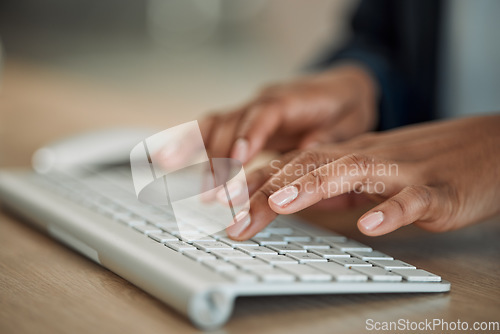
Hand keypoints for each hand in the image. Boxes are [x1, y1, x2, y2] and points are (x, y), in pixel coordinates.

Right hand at [157, 63, 377, 165]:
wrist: (340, 88)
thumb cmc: (344, 107)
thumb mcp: (348, 122)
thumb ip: (326, 138)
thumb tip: (304, 156)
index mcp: (292, 100)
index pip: (265, 113)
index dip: (249, 134)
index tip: (238, 158)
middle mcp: (264, 101)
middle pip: (232, 122)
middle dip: (218, 157)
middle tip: (209, 192)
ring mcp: (250, 110)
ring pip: (214, 123)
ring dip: (191, 147)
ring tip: (166, 168)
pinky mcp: (243, 122)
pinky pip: (211, 129)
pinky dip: (189, 142)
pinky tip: (167, 157)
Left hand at [225, 115, 499, 238]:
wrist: (484, 149)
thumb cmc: (421, 165)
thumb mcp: (365, 174)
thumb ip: (328, 183)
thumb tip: (287, 197)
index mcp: (346, 157)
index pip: (292, 165)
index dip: (254, 183)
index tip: (221, 203)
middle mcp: (366, 158)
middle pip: (310, 168)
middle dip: (267, 191)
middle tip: (232, 215)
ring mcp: (400, 172)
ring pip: (352, 172)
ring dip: (312, 188)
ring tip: (281, 205)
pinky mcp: (435, 191)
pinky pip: (411, 200)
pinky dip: (390, 211)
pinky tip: (369, 225)